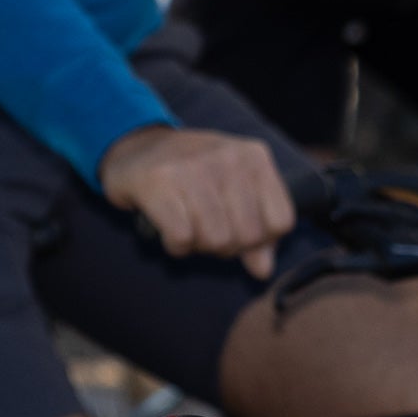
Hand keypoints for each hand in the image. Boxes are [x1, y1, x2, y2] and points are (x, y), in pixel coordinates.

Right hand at [99, 125, 296, 278]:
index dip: (260, 240)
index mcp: (254, 157)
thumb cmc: (192, 174)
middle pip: (248, 235)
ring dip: (200, 246)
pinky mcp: (158, 181)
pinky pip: (182, 238)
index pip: (281, 222)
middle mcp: (227, 157)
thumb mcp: (234, 192)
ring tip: (188, 228)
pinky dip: (176, 246)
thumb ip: (257, 232)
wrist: (136, 146)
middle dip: (227, 246)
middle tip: (207, 230)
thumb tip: (262, 271)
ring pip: (216, 239)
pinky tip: (169, 231)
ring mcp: (192, 167)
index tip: (237, 229)